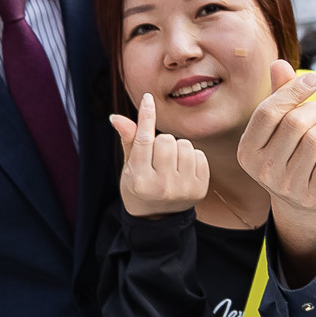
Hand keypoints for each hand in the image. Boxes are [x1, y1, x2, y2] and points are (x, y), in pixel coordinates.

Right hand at [111, 94, 208, 218]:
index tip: (148, 98)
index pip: (144, 140)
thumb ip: (128, 140)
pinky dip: (191, 157)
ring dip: (178, 148)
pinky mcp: (199, 189)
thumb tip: (116, 117)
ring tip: (170, 163)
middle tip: (157, 157)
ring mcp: (182, 189)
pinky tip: (182, 169)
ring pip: (185, 145)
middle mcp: (161, 186)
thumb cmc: (140, 186)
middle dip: (162, 142)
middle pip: (166, 140)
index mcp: (139, 180)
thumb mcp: (129, 167)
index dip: (146, 116)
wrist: (158, 218)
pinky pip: (199, 155)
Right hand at [237, 61, 315, 221]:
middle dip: (315, 111)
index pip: (268, 111)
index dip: (293, 90)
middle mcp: (263, 170)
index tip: (312, 81)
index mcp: (248, 150)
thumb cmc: (290, 154)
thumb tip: (278, 63)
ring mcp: (288, 186)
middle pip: (296, 122)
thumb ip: (279, 96)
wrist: (301, 204)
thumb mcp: (279, 127)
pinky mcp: (313, 196)